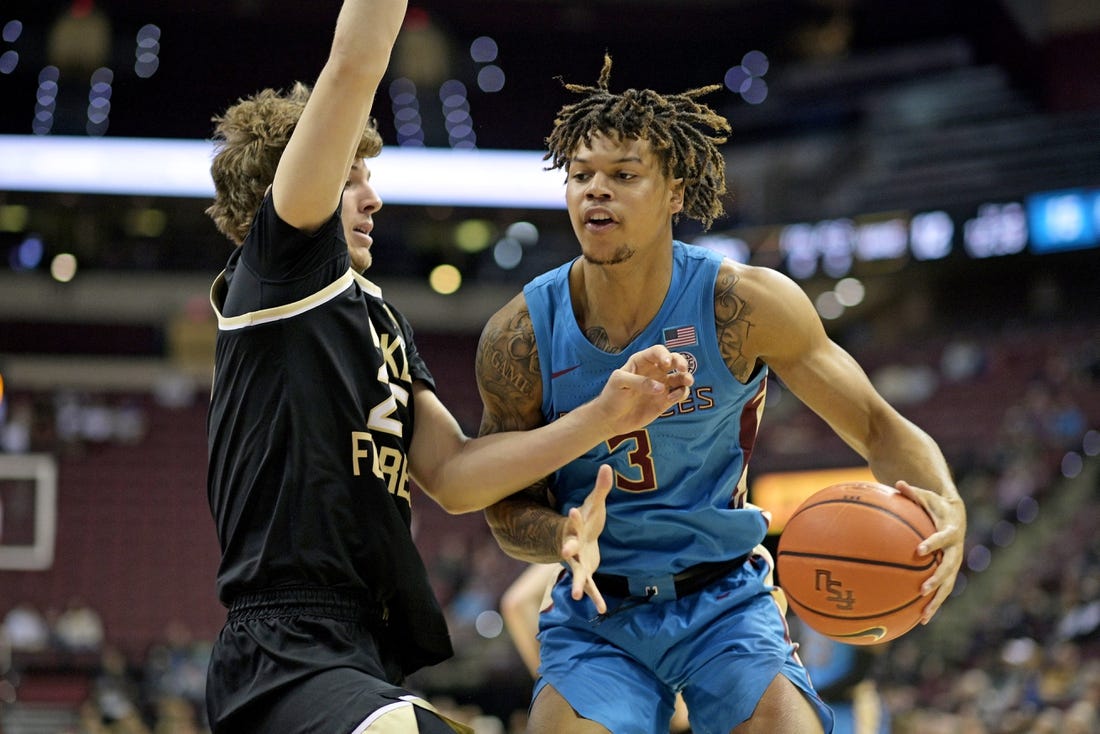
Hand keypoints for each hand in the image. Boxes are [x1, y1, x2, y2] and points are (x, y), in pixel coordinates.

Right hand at [560, 465, 612, 613]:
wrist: (579, 540)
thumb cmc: (588, 520)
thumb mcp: (595, 504)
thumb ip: (601, 488)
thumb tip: (608, 466)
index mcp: (576, 529)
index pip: (574, 521)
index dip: (574, 517)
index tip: (573, 510)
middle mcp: (573, 547)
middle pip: (569, 548)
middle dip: (568, 550)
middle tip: (565, 552)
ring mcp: (578, 562)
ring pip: (577, 574)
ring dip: (578, 584)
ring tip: (577, 596)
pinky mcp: (586, 573)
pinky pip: (591, 587)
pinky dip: (596, 598)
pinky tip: (603, 610)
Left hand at [592, 345, 693, 435]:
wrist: (611, 419)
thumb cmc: (612, 396)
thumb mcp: (619, 383)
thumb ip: (639, 382)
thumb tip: (661, 388)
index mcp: (641, 361)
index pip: (657, 351)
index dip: (664, 355)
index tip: (666, 364)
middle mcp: (654, 371)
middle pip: (674, 360)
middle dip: (681, 361)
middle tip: (683, 369)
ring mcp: (661, 386)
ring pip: (680, 377)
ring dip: (687, 377)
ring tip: (687, 382)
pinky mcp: (665, 401)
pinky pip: (680, 394)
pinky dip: (681, 394)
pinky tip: (673, 398)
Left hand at [895, 480, 966, 622]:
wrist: (955, 515)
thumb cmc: (934, 504)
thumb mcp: (925, 496)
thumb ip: (912, 492)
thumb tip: (897, 482)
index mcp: (950, 531)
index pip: (942, 538)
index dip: (932, 544)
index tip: (919, 550)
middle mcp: (955, 551)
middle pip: (948, 568)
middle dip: (936, 579)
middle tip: (922, 589)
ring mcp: (953, 565)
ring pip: (948, 586)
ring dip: (936, 601)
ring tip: (923, 616)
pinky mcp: (949, 574)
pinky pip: (942, 592)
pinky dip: (933, 605)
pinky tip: (920, 620)